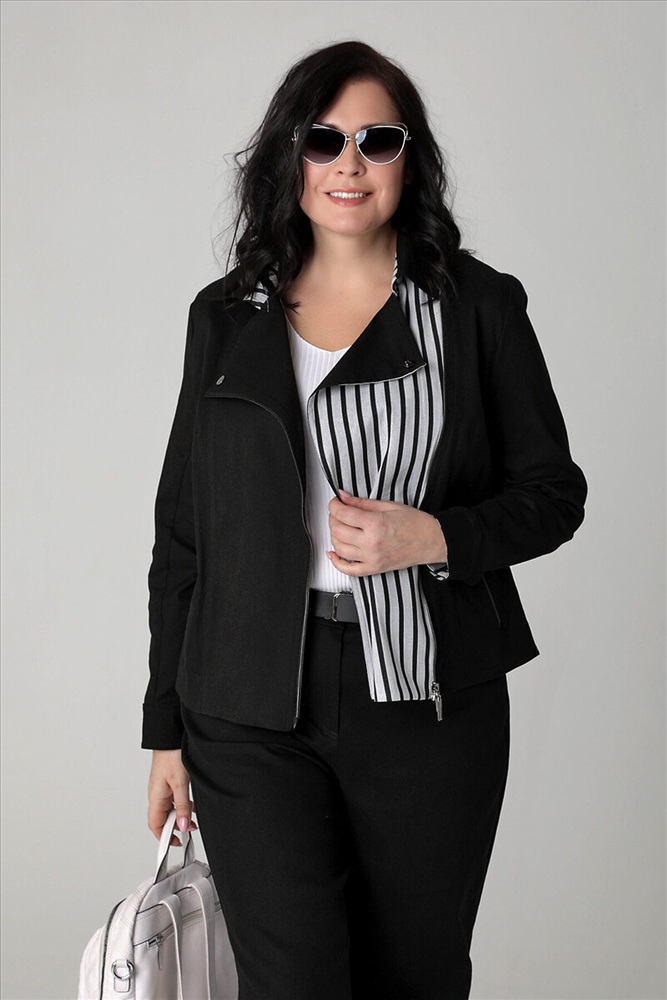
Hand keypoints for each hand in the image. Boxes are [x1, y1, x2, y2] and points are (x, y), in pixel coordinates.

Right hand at [148, 749, 197, 846]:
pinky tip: (192, 804)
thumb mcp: (181, 784)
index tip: (178, 842)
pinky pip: (173, 799)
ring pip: (169, 809)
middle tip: (191, 829)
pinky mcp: (168, 782)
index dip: (165, 837)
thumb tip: (182, 826)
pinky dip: (182, 805)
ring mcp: (162, 789)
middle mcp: (156, 795)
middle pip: (163, 819)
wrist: (170, 737)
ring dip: (180, 816)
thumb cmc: (171, 756)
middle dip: (175, 827)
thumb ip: (182, 806)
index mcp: (155, 798)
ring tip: (194, 818)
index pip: (156, 825)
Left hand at [327, 490, 447, 576]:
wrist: (431, 540)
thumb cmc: (415, 524)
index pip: (343, 514)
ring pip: (339, 548)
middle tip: (337, 512)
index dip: (334, 505)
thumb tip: (344, 497)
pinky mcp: (374, 569)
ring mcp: (371, 558)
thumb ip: (362, 503)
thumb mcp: (388, 506)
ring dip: (334, 535)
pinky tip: (333, 553)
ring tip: (339, 527)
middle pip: (338, 530)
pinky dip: (337, 562)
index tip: (335, 502)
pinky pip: (349, 569)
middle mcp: (371, 543)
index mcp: (375, 524)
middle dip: (333, 518)